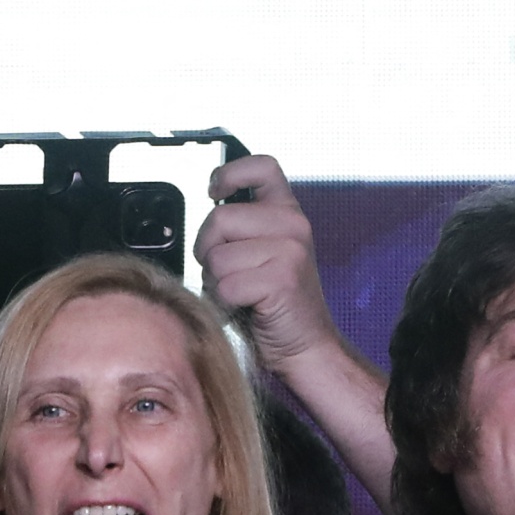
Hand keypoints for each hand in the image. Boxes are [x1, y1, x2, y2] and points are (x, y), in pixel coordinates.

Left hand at [195, 155, 343, 369]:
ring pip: (216, 257)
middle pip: (218, 219)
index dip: (229, 174)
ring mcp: (289, 252)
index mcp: (288, 213)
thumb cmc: (276, 304)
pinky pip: (224, 285)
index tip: (215, 193)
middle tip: (226, 274)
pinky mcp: (280, 280)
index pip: (261, 167)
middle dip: (208, 251)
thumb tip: (209, 209)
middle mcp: (293, 226)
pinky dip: (224, 304)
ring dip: (216, 283)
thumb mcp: (266, 253)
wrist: (307, 347)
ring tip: (239, 294)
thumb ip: (245, 227)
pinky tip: (243, 308)